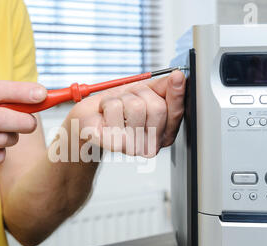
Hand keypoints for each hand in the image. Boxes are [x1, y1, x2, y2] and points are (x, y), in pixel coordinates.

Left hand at [68, 70, 185, 156]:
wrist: (89, 122)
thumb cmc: (115, 111)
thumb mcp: (141, 95)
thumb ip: (162, 87)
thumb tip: (177, 77)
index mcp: (162, 135)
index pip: (175, 114)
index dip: (177, 94)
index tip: (177, 76)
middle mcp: (150, 146)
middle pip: (156, 107)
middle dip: (139, 93)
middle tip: (128, 100)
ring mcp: (133, 148)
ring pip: (135, 106)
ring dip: (120, 98)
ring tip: (114, 108)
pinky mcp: (113, 143)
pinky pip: (115, 108)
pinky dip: (107, 103)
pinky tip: (105, 115)